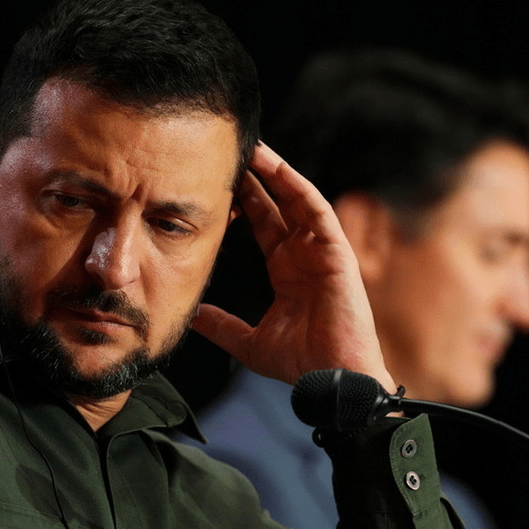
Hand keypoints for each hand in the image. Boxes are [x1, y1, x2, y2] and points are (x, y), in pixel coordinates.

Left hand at [192, 143, 396, 392]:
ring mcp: (321, 251)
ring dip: (276, 173)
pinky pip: (316, 211)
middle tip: (231, 153)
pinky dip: (297, 187)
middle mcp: (303, 256)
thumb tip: (192, 317)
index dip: (243, 202)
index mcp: (286, 271)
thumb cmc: (301, 364)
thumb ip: (221, 326)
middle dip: (255, 179)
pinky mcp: (336, 252)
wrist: (331, 380)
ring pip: (297, 200)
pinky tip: (278, 168)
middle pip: (277, 206)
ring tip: (253, 147)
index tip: (217, 183)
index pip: (263, 225)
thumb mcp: (249, 342)